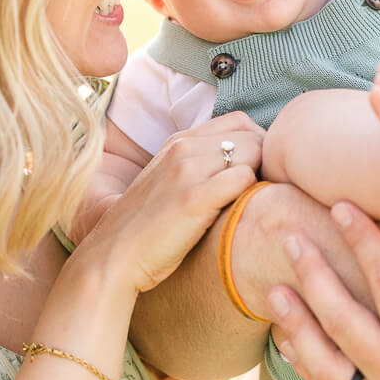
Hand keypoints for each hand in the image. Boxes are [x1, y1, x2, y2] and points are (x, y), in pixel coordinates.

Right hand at [86, 117, 258, 292]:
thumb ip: (199, 165)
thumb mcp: (169, 182)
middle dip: (267, 161)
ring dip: (261, 178)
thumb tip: (245, 165)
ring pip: (252, 153)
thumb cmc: (148, 229)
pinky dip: (251, 194)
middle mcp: (182, 148)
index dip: (258, 143)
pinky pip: (243, 179)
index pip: (239, 121)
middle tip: (265, 191)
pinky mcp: (193, 199)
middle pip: (252, 135)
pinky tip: (243, 213)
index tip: (259, 172)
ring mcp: (186, 171)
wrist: (113, 258)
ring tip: (256, 203)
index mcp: (177, 142)